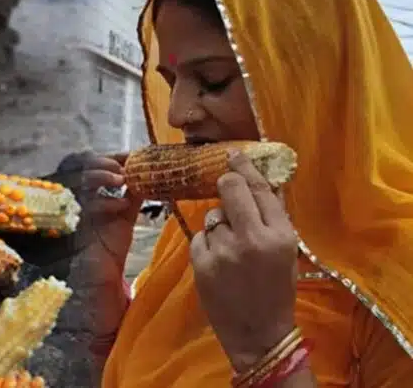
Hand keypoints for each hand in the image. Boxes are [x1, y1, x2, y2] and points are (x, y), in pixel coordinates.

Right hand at [51, 151, 142, 270]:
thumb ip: (130, 193)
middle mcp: (65, 197)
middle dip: (99, 162)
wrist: (100, 279)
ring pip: (74, 179)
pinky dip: (105, 202)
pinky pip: (82, 206)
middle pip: (72, 163)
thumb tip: (146, 171)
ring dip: (100, 175)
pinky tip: (121, 206)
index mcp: (77, 191)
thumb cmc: (108, 247)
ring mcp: (64, 210)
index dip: (105, 156)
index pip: (81, 161)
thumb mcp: (122, 215)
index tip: (128, 155)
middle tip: (122, 169)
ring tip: (121, 180)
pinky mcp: (69, 227)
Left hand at [190, 150, 297, 372]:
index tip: (234, 155)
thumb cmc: (277, 290)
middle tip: (226, 183)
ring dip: (219, 224)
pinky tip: (219, 261)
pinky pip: (200, 237)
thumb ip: (273, 217)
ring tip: (231, 248)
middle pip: (230, 189)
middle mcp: (252, 239)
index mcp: (280, 235)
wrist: (258, 333)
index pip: (259, 188)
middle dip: (226, 183)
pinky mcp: (202, 263)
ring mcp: (224, 251)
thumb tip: (261, 180)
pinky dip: (207, 244)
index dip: (244, 167)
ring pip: (213, 216)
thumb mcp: (287, 252)